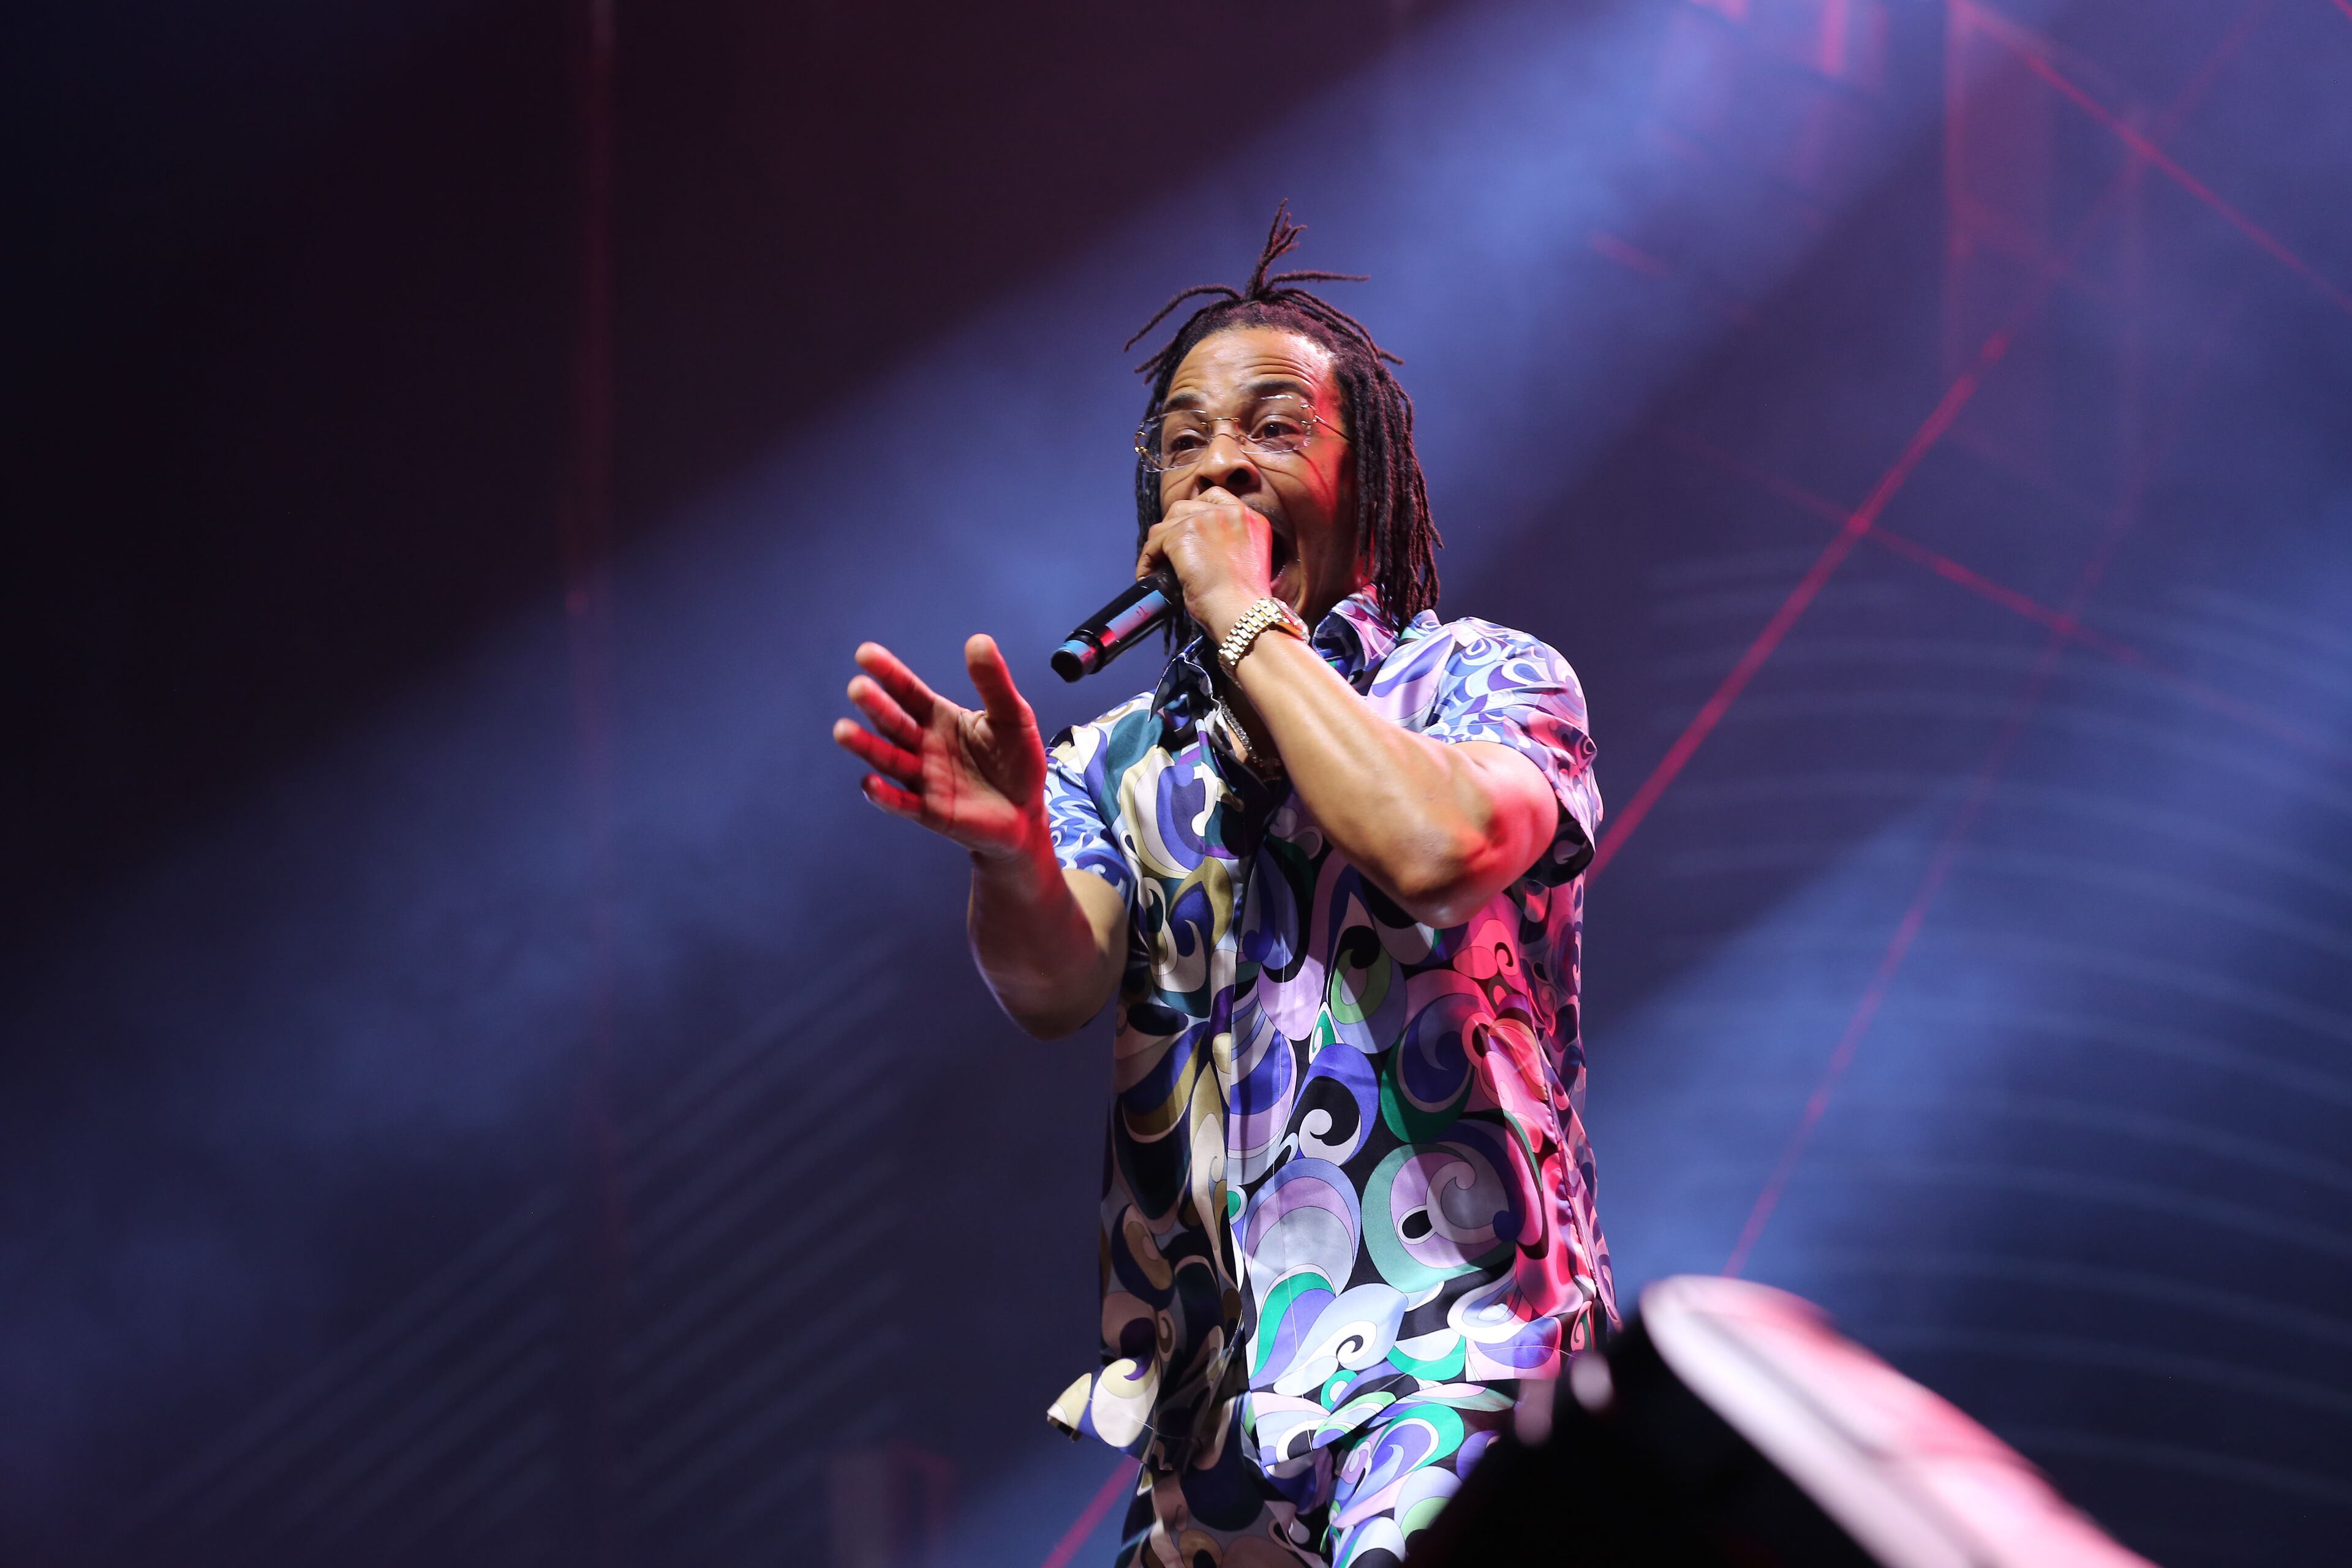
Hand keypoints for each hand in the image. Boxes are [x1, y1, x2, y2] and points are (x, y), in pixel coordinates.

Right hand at [833, 635, 1049, 862]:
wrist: (1027, 813)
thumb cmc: (1016, 761)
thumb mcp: (1012, 716)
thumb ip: (994, 683)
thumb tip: (979, 640)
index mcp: (939, 717)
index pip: (908, 692)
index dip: (888, 673)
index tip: (865, 653)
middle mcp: (923, 745)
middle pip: (894, 722)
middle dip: (875, 706)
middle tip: (858, 688)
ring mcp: (923, 778)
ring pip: (889, 760)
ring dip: (866, 746)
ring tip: (842, 731)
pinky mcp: (930, 811)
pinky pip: (902, 803)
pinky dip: (885, 796)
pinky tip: (870, 783)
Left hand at [1138, 487, 1274, 641]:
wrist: (1242, 613)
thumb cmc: (1245, 601)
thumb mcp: (1248, 560)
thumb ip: (1230, 543)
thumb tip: (1201, 546)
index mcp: (1250, 518)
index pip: (1215, 497)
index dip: (1195, 511)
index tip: (1186, 527)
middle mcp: (1230, 512)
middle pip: (1186, 507)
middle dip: (1173, 528)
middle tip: (1167, 552)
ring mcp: (1206, 520)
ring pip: (1167, 524)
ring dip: (1158, 545)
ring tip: (1155, 566)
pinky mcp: (1184, 534)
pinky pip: (1154, 542)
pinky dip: (1147, 560)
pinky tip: (1147, 575)